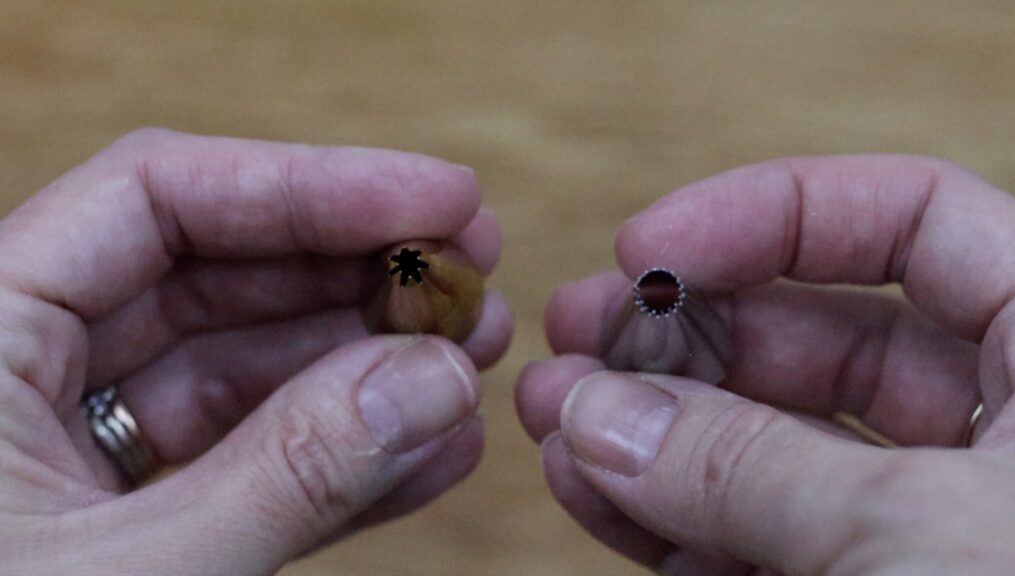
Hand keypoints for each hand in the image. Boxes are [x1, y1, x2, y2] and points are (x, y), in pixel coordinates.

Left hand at [0, 129, 511, 574]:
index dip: (311, 184)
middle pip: (220, 273)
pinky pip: (256, 465)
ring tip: (474, 351)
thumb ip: (284, 476)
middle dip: (356, 271)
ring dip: (371, 360)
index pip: (157, 200)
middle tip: (473, 270)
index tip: (438, 197)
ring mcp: (92, 458)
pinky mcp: (141, 527)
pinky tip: (435, 447)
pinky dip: (348, 458)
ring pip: (251, 371)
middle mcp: (29, 378)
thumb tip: (433, 379)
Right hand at [517, 156, 1014, 574]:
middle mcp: (996, 434)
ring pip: (764, 444)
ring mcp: (922, 522)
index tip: (651, 245)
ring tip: (551, 407)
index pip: (917, 222)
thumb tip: (602, 414)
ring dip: (647, 425)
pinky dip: (664, 515)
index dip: (774, 213)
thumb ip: (751, 467)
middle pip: (811, 336)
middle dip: (679, 332)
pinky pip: (751, 537)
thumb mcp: (919, 533)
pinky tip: (587, 484)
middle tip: (577, 328)